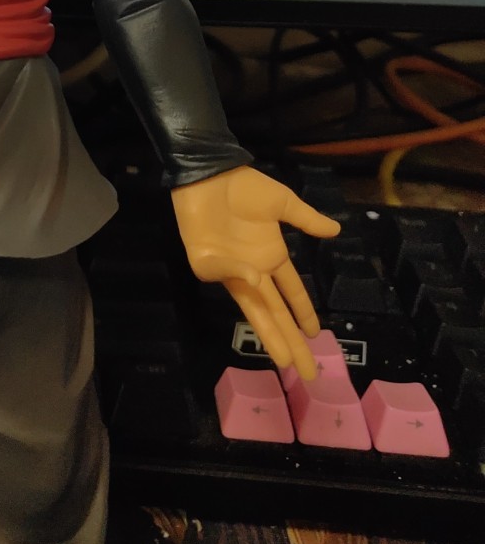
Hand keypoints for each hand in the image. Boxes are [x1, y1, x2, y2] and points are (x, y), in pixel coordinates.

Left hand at [170, 165, 339, 380]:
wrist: (210, 170)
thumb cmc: (244, 186)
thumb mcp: (282, 202)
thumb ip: (306, 220)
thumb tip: (337, 231)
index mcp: (270, 255)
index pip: (291, 292)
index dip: (303, 313)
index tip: (317, 336)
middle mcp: (252, 269)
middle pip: (274, 312)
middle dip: (291, 341)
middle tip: (309, 372)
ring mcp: (229, 268)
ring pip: (252, 308)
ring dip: (268, 333)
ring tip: (285, 358)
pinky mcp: (205, 262)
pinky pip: (224, 273)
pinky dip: (238, 272)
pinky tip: (255, 276)